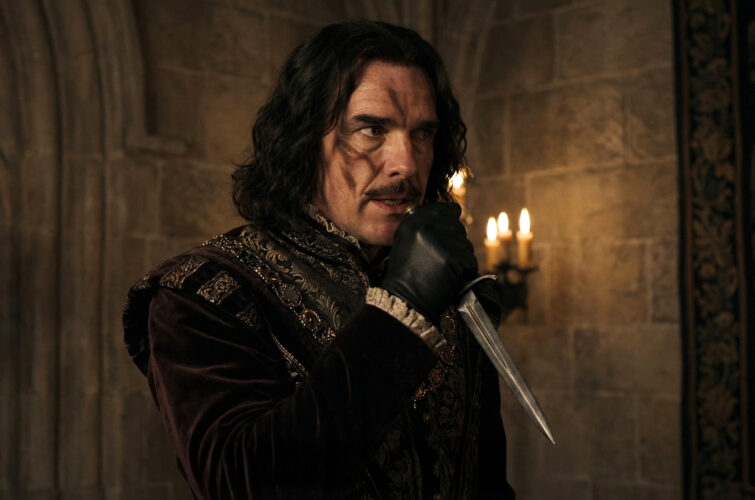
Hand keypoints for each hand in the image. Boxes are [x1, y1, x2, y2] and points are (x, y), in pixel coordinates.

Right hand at [381, 202, 477, 322]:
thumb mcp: (407, 241)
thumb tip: (454, 211)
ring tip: (443, 271)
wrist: (405, 301)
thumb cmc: (408, 274)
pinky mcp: (450, 257)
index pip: (446, 209)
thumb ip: (426, 225)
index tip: (447, 236)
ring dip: (461, 258)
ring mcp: (437, 241)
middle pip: (458, 227)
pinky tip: (450, 277)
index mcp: (412, 220)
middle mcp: (423, 226)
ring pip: (466, 244)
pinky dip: (466, 270)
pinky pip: (470, 260)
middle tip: (441, 261)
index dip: (451, 222)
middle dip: (455, 244)